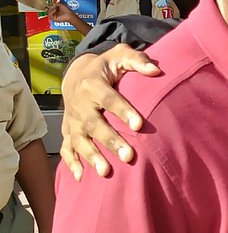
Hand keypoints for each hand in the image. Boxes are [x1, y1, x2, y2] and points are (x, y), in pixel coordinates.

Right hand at [48, 1, 84, 29]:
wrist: (69, 15)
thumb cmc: (67, 10)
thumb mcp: (61, 5)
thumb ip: (56, 3)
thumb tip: (52, 3)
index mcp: (56, 10)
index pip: (50, 7)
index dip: (49, 5)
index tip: (50, 3)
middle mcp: (54, 13)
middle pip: (48, 10)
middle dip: (50, 7)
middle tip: (52, 5)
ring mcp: (54, 16)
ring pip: (48, 12)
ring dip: (51, 9)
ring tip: (54, 8)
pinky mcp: (54, 19)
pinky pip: (50, 15)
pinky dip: (51, 12)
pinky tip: (54, 10)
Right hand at [60, 45, 159, 179]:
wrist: (76, 74)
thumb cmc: (106, 67)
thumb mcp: (119, 55)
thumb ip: (137, 60)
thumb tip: (156, 70)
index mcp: (92, 85)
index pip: (109, 99)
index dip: (123, 111)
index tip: (139, 125)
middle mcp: (80, 104)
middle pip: (94, 125)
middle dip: (110, 141)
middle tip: (128, 156)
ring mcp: (72, 120)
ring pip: (79, 140)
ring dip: (92, 157)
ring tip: (106, 172)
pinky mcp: (68, 131)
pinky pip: (67, 148)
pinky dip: (71, 163)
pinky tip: (80, 177)